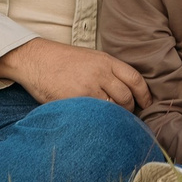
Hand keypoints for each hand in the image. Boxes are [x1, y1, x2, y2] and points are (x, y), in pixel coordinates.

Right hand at [0, 37, 147, 108]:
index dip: (144, 95)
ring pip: (112, 108)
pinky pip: (95, 115)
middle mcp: (101, 73)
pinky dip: (98, 121)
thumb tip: (123, 90)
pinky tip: (95, 123)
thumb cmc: (61, 60)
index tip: (145, 104)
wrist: (35, 59)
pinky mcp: (76, 100)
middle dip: (129, 110)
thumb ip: (107, 71)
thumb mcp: (90, 58)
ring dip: (114, 118)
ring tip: (109, 121)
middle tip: (125, 117)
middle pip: (126, 97)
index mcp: (107, 61)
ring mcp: (89, 87)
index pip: (135, 79)